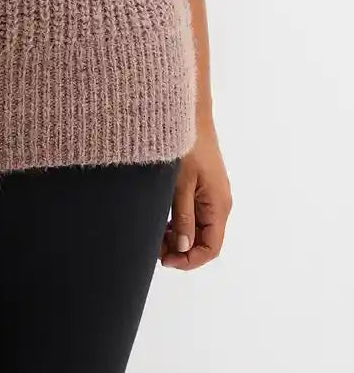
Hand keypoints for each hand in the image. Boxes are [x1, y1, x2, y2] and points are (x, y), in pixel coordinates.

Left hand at [160, 119, 232, 269]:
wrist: (188, 113)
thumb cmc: (186, 146)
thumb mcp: (180, 184)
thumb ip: (182, 217)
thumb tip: (183, 248)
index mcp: (218, 206)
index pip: (211, 248)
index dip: (189, 260)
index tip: (165, 259)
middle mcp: (219, 203)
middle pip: (205, 239)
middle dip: (181, 249)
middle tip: (154, 246)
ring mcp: (212, 193)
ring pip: (198, 226)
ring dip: (179, 235)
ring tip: (155, 232)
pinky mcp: (203, 184)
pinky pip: (195, 211)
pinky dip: (179, 220)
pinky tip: (161, 217)